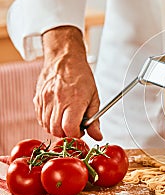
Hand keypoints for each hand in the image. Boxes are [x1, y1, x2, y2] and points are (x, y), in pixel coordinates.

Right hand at [34, 26, 101, 140]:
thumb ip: (94, 120)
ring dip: (57, 128)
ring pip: (46, 126)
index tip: (81, 130)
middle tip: (74, 126)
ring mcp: (45, 100)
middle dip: (66, 133)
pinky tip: (58, 114)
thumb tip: (97, 136)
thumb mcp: (94, 98)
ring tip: (67, 118)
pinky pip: (40, 119)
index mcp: (74, 100)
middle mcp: (57, 101)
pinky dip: (48, 122)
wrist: (65, 59)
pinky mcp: (37, 99)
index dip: (76, 134)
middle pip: (56, 130)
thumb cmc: (81, 76)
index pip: (69, 128)